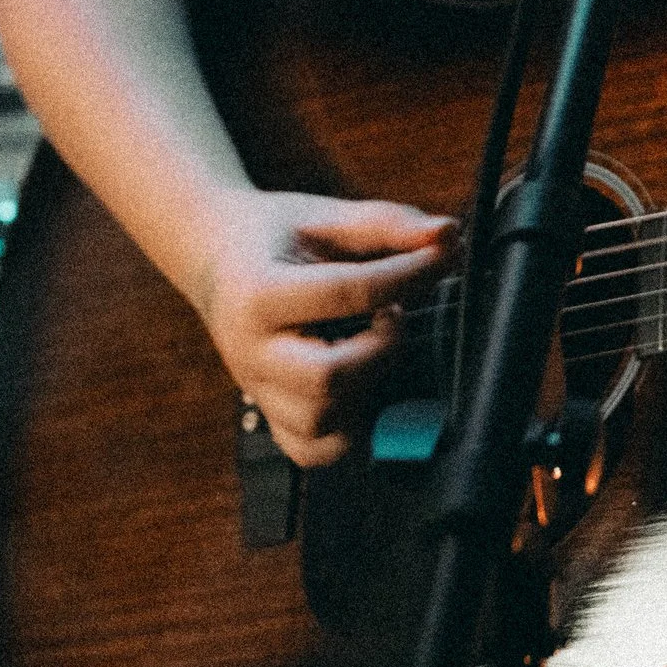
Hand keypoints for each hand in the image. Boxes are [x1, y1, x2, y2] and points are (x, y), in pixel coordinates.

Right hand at [189, 190, 454, 466]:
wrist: (216, 258)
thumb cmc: (277, 237)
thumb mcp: (326, 216)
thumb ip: (388, 223)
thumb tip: (449, 234)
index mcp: (258, 295)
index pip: (347, 293)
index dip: (409, 273)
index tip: (441, 256)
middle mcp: (251, 354)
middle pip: (326, 379)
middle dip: (381, 347)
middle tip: (393, 314)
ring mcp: (259, 392)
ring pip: (320, 424)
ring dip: (368, 386)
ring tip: (373, 345)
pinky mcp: (270, 415)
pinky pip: (313, 450)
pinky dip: (349, 429)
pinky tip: (363, 384)